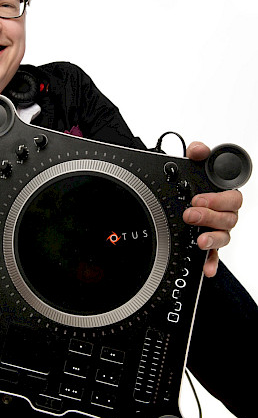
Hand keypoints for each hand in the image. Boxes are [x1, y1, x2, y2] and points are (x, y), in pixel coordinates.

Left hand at [183, 142, 242, 277]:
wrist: (184, 201)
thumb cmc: (197, 186)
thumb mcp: (195, 166)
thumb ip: (198, 154)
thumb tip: (197, 149)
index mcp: (225, 195)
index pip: (233, 197)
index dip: (219, 198)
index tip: (200, 198)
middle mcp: (225, 214)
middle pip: (228, 218)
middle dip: (209, 216)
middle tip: (191, 213)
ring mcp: (218, 230)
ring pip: (223, 237)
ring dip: (212, 238)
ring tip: (199, 239)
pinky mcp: (210, 246)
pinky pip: (215, 257)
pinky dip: (212, 263)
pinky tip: (207, 269)